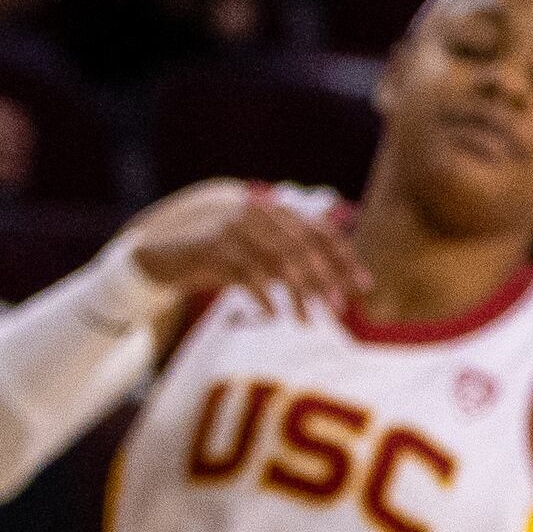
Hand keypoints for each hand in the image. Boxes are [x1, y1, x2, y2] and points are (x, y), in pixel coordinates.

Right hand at [118, 178, 371, 313]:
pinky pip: (246, 273)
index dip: (344, 259)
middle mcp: (259, 211)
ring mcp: (234, 226)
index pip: (321, 232)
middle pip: (303, 247)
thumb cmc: (225, 257)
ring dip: (297, 294)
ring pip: (277, 261)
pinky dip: (263, 296)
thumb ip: (296, 262)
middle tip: (338, 309)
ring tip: (308, 321)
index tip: (364, 287)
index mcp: (277, 210)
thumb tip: (340, 286)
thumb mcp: (264, 256)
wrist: (169, 254)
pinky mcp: (213, 245)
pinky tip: (274, 315)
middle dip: (324, 279)